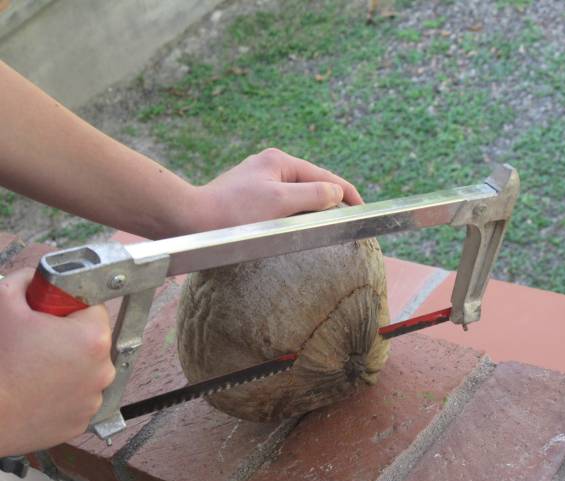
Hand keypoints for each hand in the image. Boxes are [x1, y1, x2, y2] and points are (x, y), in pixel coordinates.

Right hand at [0, 269, 114, 455]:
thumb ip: (26, 281)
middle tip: (37, 343)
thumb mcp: (4, 303)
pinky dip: (62, 395)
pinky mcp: (82, 421)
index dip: (69, 308)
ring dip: (67, 367)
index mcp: (93, 337)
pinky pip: (77, 399)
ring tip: (34, 369)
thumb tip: (36, 278)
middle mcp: (103, 369)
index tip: (50, 316)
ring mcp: (94, 398)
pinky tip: (38, 391)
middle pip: (92, 341)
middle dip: (68, 338)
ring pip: (86, 371)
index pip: (93, 308)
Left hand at [189, 148, 362, 231]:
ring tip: (326, 224)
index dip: (347, 194)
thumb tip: (337, 192)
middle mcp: (269, 166)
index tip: (363, 210)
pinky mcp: (249, 196)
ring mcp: (258, 180)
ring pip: (298, 194)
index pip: (326, 177)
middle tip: (347, 221)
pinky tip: (297, 225)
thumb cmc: (233, 212)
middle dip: (331, 200)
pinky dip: (295, 212)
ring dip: (312, 208)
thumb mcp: (280, 202)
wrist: (191, 221)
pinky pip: (282, 202)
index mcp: (280, 161)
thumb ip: (314, 194)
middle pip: (313, 183)